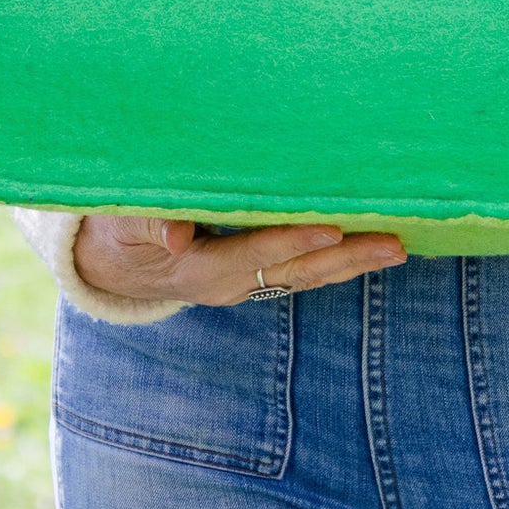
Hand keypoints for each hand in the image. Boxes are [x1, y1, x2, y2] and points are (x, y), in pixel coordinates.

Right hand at [73, 215, 406, 305]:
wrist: (111, 264)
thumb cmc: (116, 230)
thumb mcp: (120, 223)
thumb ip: (147, 223)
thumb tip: (176, 233)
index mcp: (201, 270)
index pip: (257, 253)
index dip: (294, 241)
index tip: (332, 228)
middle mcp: (231, 285)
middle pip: (297, 272)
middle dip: (346, 256)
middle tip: (393, 242)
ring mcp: (245, 284)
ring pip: (307, 276)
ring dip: (352, 262)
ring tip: (396, 246)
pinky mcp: (253, 277)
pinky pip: (302, 273)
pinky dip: (336, 262)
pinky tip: (366, 248)